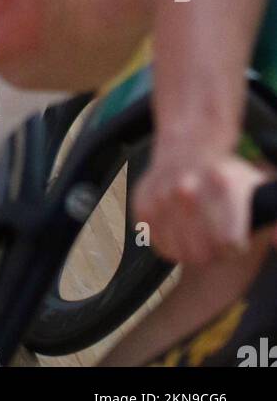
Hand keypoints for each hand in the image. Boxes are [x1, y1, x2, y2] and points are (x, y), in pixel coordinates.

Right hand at [133, 150, 268, 267]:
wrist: (186, 145)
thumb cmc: (225, 176)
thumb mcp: (258, 188)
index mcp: (221, 182)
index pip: (230, 243)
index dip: (235, 246)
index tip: (235, 238)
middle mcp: (187, 188)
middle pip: (203, 254)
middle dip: (213, 253)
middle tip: (214, 238)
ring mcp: (161, 197)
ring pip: (181, 254)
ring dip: (192, 251)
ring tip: (197, 235)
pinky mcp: (143, 205)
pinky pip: (159, 246)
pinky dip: (171, 245)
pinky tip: (179, 231)